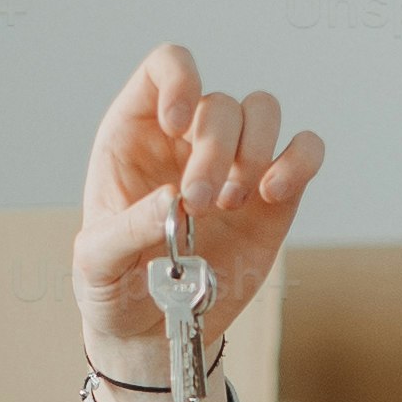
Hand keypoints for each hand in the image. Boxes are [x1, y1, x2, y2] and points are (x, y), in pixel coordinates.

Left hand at [70, 46, 324, 401]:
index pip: (166, 68)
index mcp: (137, 134)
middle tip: (202, 203)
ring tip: (233, 203)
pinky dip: (300, 162)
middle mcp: (188, 140)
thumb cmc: (113, 289)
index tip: (177, 124)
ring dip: (256, 151)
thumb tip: (173, 200)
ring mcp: (235, 165)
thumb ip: (126, 230)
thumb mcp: (96, 264)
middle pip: (220, 102)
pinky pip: (304, 150)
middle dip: (217, 149)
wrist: (153, 333)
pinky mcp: (274, 196)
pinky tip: (274, 193)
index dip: (180, 80)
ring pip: (263, 111)